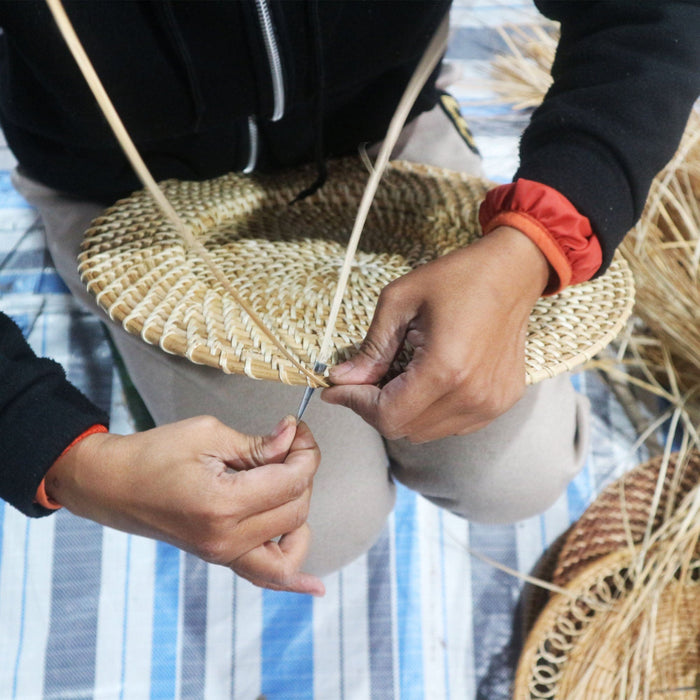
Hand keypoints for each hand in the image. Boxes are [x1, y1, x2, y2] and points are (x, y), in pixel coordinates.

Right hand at [45, 415, 323, 595]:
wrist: (111, 484)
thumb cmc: (152, 454)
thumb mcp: (207, 434)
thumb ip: (256, 443)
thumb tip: (292, 438)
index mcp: (222, 504)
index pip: (290, 482)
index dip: (305, 452)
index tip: (298, 431)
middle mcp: (226, 539)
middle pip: (297, 510)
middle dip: (303, 472)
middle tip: (290, 444)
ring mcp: (223, 554)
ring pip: (292, 546)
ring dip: (299, 510)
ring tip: (284, 481)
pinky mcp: (220, 557)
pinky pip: (265, 578)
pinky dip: (292, 578)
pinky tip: (314, 587)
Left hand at [322, 226, 549, 442]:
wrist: (513, 271)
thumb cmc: (457, 277)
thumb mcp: (400, 302)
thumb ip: (371, 348)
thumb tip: (341, 380)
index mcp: (445, 369)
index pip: (388, 416)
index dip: (356, 404)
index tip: (337, 389)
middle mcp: (472, 395)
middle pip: (404, 429)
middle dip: (374, 407)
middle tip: (364, 378)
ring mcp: (491, 403)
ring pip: (426, 432)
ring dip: (403, 410)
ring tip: (399, 375)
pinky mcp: (501, 402)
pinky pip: (452, 425)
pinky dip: (430, 411)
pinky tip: (428, 380)